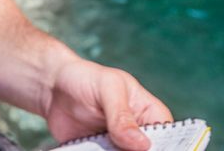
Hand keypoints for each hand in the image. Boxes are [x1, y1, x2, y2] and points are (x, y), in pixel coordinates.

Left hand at [46, 58, 172, 149]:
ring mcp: (121, 150)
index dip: (163, 149)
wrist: (53, 88)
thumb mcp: (107, 87)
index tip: (142, 149)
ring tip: (99, 145)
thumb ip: (122, 114)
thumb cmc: (85, 78)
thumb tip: (142, 145)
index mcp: (152, 116)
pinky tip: (89, 150)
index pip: (171, 143)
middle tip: (113, 146)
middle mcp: (141, 138)